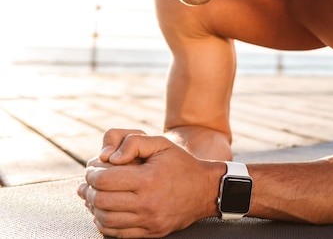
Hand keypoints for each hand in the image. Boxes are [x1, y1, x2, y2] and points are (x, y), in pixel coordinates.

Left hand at [77, 129, 218, 237]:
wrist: (205, 190)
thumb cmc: (181, 164)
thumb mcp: (161, 143)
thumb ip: (134, 142)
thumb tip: (109, 157)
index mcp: (148, 178)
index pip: (104, 180)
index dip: (91, 173)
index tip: (92, 169)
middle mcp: (148, 202)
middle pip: (101, 200)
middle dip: (88, 189)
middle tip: (88, 183)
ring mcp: (149, 220)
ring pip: (105, 219)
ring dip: (93, 207)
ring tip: (93, 197)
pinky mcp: (151, 232)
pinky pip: (117, 233)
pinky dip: (104, 223)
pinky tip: (103, 212)